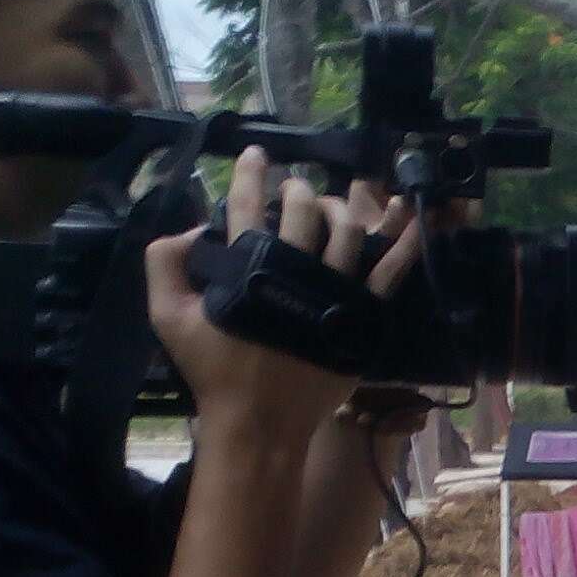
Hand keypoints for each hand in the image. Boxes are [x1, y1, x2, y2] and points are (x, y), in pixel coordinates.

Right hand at [145, 148, 416, 443]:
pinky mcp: (361, 316)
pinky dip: (403, 241)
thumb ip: (164, 264)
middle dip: (298, 190)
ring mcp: (334, 293)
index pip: (250, 206)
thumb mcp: (167, 317)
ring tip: (330, 205)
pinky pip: (389, 272)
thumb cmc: (214, 371)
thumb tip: (189, 228)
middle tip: (294, 190)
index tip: (257, 155)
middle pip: (304, 211)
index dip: (252, 175)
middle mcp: (296, 272)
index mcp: (249, 268)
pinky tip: (412, 216)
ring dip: (338, 208)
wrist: (259, 422)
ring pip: (346, 231)